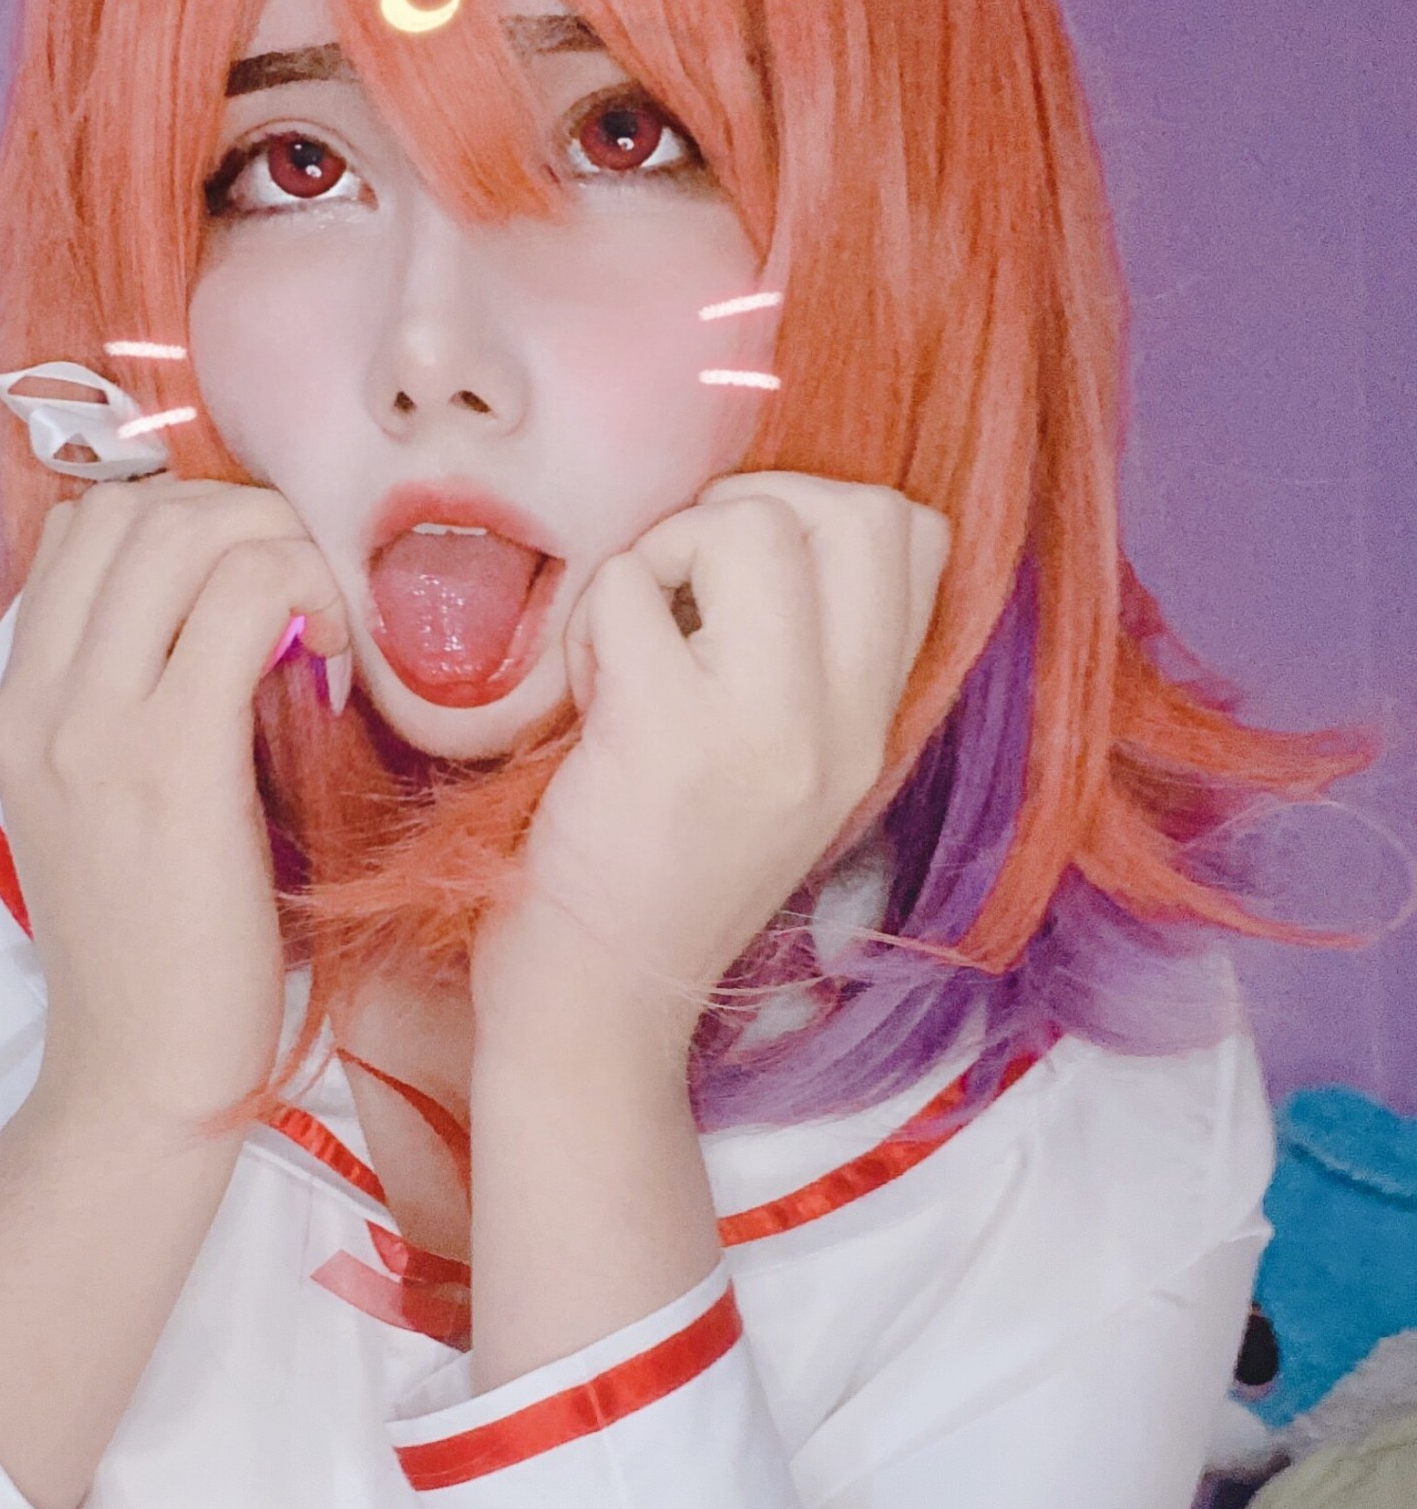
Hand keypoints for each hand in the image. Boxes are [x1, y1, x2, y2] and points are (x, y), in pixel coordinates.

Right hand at [0, 480, 350, 1136]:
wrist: (137, 1072)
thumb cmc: (150, 951)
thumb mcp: (102, 807)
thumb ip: (132, 708)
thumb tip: (226, 618)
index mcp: (14, 704)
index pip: (81, 530)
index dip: (184, 519)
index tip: (252, 579)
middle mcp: (41, 699)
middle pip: (132, 510)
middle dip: (238, 515)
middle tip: (302, 587)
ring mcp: (97, 727)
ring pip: (186, 532)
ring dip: (277, 546)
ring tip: (320, 619)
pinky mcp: (173, 762)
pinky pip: (245, 600)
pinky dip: (306, 594)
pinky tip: (334, 658)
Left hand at [473, 474, 950, 1054]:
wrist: (600, 1002)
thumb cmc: (662, 876)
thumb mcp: (782, 770)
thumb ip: (805, 662)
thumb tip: (766, 526)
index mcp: (875, 725)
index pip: (921, 539)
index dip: (824, 512)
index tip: (744, 572)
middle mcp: (845, 724)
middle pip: (862, 508)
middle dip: (754, 506)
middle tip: (685, 580)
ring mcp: (766, 728)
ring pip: (750, 525)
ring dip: (665, 551)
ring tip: (633, 636)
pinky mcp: (668, 734)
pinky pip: (633, 585)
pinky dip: (594, 614)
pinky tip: (587, 691)